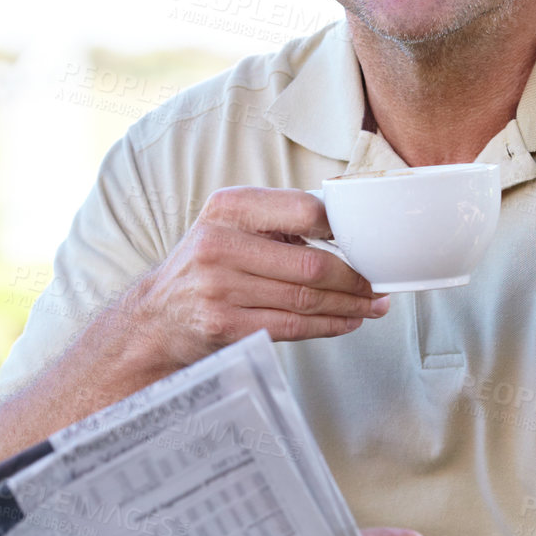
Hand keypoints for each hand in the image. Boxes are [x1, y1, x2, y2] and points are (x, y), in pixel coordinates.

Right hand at [125, 186, 388, 369]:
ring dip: (349, 306)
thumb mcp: (230, 227)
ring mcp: (219, 288)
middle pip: (311, 264)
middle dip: (356, 279)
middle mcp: (219, 244)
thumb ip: (278, 222)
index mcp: (228, 208)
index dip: (345, 228)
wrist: (156, 319)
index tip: (368, 242)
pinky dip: (327, 326)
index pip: (304, 210)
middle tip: (379, 285)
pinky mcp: (224, 326)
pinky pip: (292, 327)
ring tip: (372, 306)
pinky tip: (346, 322)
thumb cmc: (206, 268)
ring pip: (305, 299)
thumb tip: (350, 232)